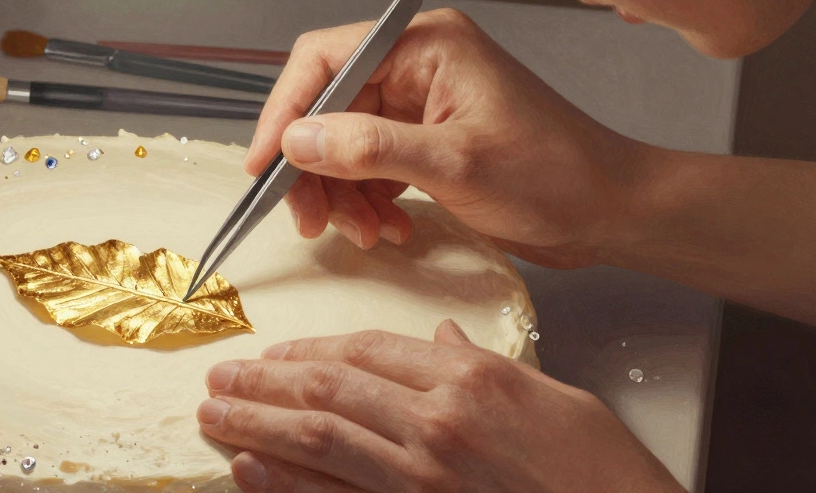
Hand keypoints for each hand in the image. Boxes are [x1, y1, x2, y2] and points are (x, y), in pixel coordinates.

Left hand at [198, 323, 683, 492]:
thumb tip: (439, 337)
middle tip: (221, 374)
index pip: (367, 349)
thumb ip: (483, 363)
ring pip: (317, 437)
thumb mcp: (552, 396)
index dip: (311, 347)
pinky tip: (248, 469)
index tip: (276, 351)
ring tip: (215, 412)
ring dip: (256, 422)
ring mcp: (420, 476)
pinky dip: (283, 482)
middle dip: (264, 380)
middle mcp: (435, 422)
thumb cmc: (600, 473)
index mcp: (469, 379)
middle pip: (328, 388)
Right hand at [246, 8, 647, 268]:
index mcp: (424, 45)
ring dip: (339, 192)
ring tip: (361, 232)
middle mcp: (416, 65)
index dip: (284, 110)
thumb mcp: (455, 162)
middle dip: (313, 167)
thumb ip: (370, 148)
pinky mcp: (423, 140)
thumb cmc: (555, 175)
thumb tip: (296, 141)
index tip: (265, 166)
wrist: (611, 212)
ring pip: (340, 143)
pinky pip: (367, 165)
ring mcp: (419, 104)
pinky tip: (385, 228)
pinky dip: (364, 201)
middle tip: (310, 219)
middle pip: (326, 107)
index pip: (324, 59)